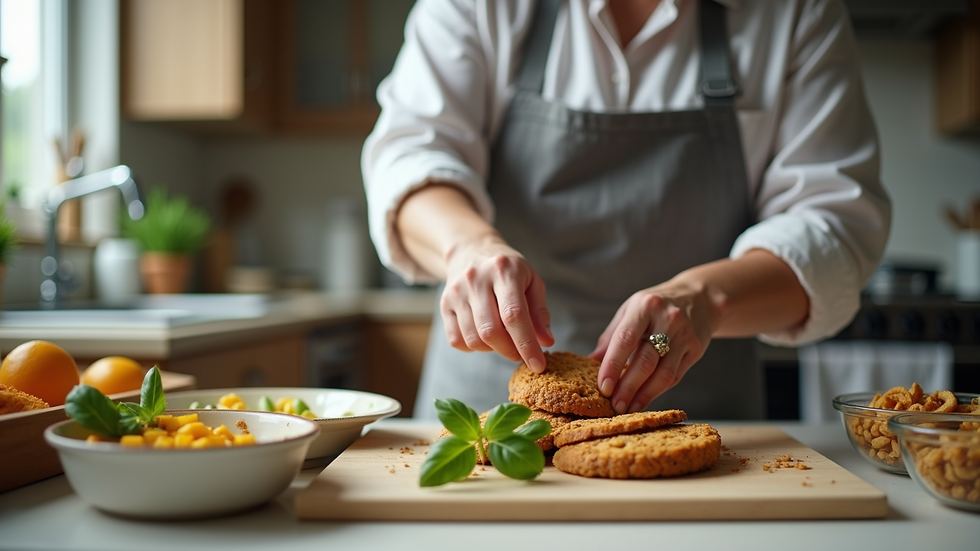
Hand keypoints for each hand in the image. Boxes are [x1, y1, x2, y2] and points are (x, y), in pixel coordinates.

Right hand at [441, 237, 553, 372]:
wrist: (471, 251)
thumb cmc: (508, 270)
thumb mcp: (531, 282)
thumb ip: (539, 312)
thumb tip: (545, 343)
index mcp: (503, 271)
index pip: (514, 315)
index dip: (527, 344)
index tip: (538, 365)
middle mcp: (476, 279)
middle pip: (491, 331)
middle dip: (510, 351)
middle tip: (520, 354)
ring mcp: (456, 292)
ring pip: (473, 339)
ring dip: (492, 349)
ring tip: (503, 338)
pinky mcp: (443, 304)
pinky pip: (456, 340)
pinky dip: (473, 347)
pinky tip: (483, 335)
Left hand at [590, 281, 716, 414]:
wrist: (701, 297)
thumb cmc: (657, 305)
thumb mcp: (631, 310)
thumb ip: (611, 336)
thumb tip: (590, 361)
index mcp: (645, 306)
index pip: (625, 340)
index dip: (613, 366)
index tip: (603, 387)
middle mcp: (667, 320)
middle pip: (646, 361)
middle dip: (628, 387)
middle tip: (614, 406)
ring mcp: (685, 335)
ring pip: (664, 373)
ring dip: (644, 395)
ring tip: (629, 408)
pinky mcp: (696, 349)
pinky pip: (675, 375)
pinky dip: (658, 390)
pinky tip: (645, 399)